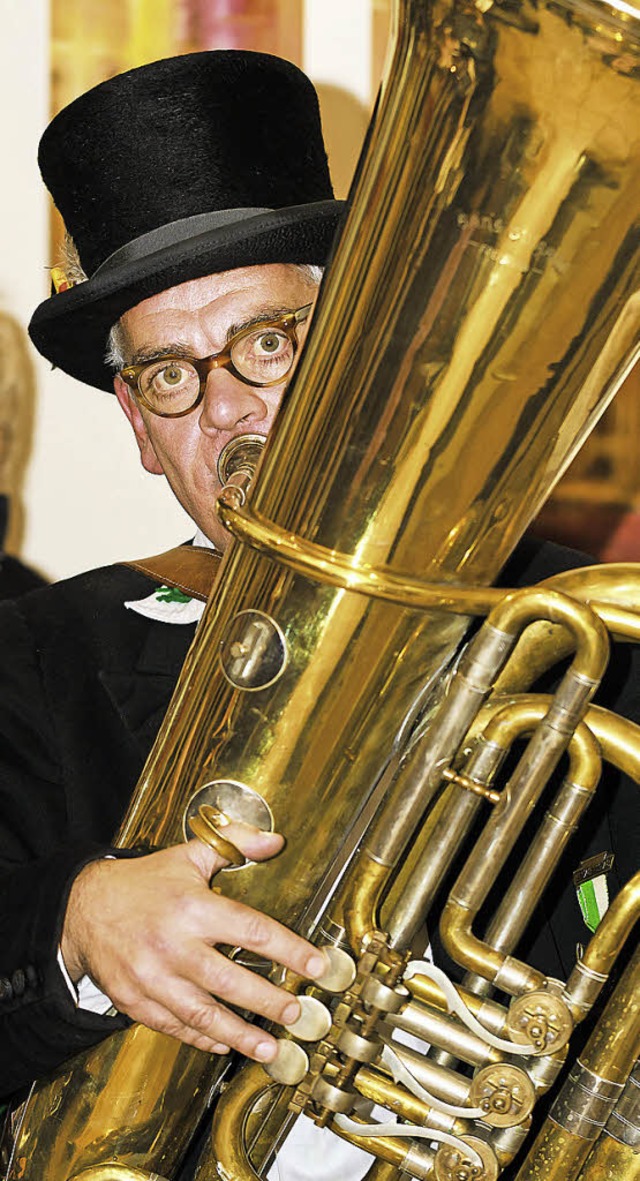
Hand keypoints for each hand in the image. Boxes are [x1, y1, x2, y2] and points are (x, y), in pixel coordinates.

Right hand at [60, 824, 326, 1062]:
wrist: (81, 908)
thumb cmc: (143, 882)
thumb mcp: (187, 855)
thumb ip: (234, 845)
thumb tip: (276, 841)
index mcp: (192, 908)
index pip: (252, 930)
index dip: (289, 950)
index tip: (316, 966)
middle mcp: (173, 946)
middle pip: (231, 981)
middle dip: (269, 1002)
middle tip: (297, 1014)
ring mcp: (152, 979)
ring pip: (203, 1015)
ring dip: (240, 1035)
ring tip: (270, 1048)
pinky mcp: (135, 1001)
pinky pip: (174, 1027)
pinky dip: (201, 1039)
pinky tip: (225, 1044)